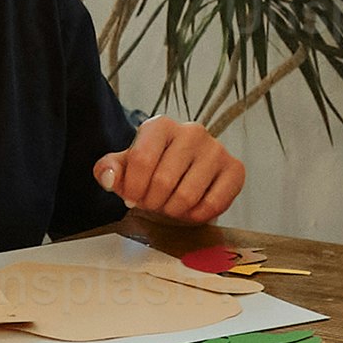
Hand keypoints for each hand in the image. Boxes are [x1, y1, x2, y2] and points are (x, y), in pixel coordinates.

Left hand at [97, 118, 246, 236]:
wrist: (184, 176)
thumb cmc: (153, 170)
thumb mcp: (125, 168)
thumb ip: (108, 170)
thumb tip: (108, 178)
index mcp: (161, 125)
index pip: (141, 160)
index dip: (132, 188)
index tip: (132, 196)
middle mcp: (191, 131)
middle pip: (163, 182)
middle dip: (152, 203)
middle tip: (153, 203)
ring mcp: (216, 149)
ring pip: (187, 197)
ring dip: (173, 211)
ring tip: (171, 204)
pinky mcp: (235, 169)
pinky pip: (212, 205)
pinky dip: (196, 216)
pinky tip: (191, 208)